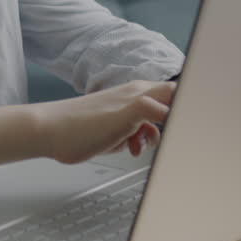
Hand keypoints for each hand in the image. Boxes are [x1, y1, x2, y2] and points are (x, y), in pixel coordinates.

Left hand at [39, 80, 174, 164]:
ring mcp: (124, 113)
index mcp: (140, 93)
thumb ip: (151, 110)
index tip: (192, 122)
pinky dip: (138, 143)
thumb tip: (173, 111)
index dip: (187, 104)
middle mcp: (134, 99)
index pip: (175, 91)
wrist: (48, 134)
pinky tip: (130, 149)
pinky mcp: (115, 128)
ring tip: (141, 145)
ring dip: (153, 138)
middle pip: (166, 108)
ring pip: (153, 124)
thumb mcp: (124, 117)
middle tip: (168, 139)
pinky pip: (137, 134)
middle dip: (171, 125)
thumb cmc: (79, 125)